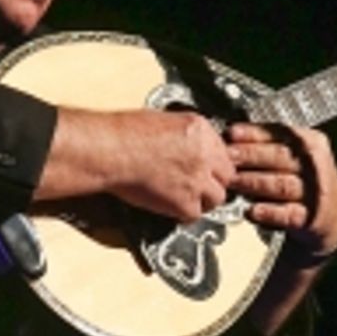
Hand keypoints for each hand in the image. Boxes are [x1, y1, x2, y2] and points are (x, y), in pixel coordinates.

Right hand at [108, 109, 235, 221]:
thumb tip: (183, 146)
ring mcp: (197, 179)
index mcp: (199, 129)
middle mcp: (205, 154)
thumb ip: (182, 135)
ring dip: (204, 200)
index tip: (205, 169)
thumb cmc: (123, 133)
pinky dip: (184, 214)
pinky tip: (171, 207)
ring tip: (186, 199)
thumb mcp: (161, 120)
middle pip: (226, 175)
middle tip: (199, 185)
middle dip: (214, 182)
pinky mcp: (184, 202)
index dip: (213, 163)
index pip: (222, 151)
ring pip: (217, 197)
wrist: (110, 151)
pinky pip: (195, 214)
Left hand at [226, 122, 336, 260]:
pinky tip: (252, 211)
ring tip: (233, 182)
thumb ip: (266, 145)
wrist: (329, 213)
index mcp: (310, 142)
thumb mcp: (293, 154)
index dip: (254, 133)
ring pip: (281, 184)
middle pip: (280, 157)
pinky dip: (269, 212)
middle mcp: (314, 165)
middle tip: (227, 157)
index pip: (280, 133)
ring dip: (254, 182)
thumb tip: (230, 137)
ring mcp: (314, 192)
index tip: (231, 134)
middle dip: (250, 155)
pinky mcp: (310, 218)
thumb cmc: (302, 178)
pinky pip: (288, 214)